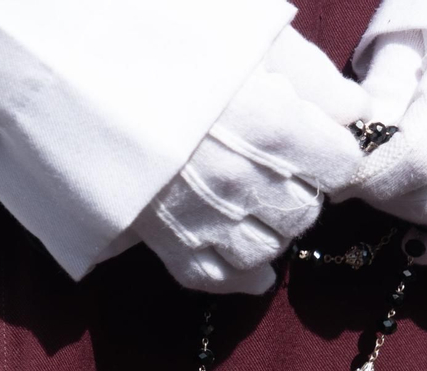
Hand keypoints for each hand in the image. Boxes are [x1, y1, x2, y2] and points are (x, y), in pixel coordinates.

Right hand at [132, 27, 368, 293]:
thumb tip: (354, 110)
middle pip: (307, 211)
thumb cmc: (164, 40)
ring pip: (268, 249)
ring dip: (274, 230)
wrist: (72, 65)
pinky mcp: (166, 239)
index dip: (333, 149)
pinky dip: (239, 277)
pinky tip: (255, 269)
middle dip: (305, 189)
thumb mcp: (248, 36)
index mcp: (272, 128)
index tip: (321, 138)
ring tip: (262, 204)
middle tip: (285, 167)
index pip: (340, 164)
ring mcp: (205, 218)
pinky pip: (213, 277)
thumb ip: (310, 74)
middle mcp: (244, 183)